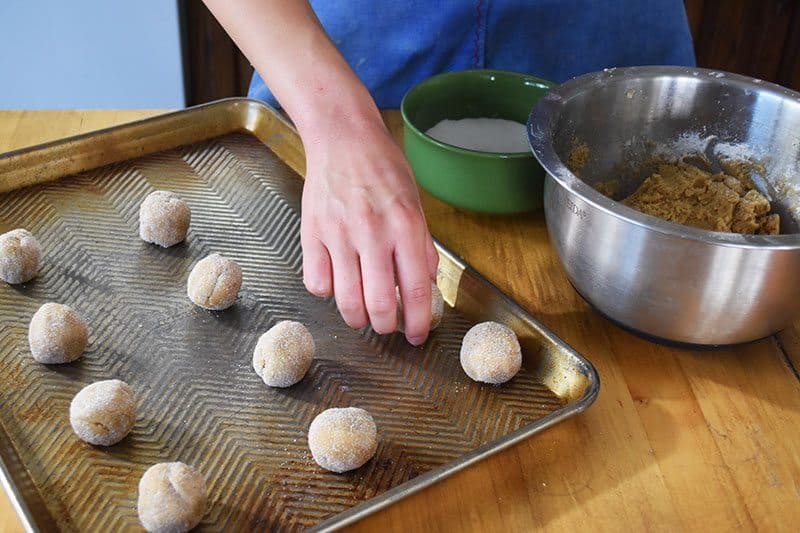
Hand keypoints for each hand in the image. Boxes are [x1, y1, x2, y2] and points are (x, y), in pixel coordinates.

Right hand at [300, 116, 438, 343]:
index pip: (416, 289)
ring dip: (358, 319)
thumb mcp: (415, 203)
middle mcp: (373, 233)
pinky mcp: (312, 234)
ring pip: (346, 301)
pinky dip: (328, 294)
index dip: (419, 322)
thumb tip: (425, 284)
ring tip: (363, 315)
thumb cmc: (383, 167)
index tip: (418, 335)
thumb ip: (421, 245)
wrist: (342, 137)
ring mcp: (339, 235)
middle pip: (379, 305)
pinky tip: (337, 284)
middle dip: (387, 328)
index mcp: (405, 226)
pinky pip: (317, 283)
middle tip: (389, 327)